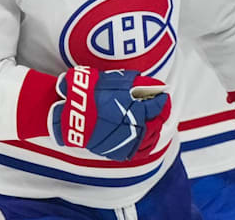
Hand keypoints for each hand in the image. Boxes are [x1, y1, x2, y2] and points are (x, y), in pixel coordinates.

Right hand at [49, 66, 170, 161]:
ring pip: (150, 140)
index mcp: (136, 110)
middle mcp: (134, 127)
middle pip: (157, 124)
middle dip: (160, 115)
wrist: (71, 113)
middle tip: (160, 109)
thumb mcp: (114, 81)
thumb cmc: (91, 94)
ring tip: (153, 122)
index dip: (163, 100)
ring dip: (154, 130)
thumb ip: (135, 83)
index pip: (158, 106)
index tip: (163, 96)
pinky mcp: (118, 151)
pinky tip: (143, 138)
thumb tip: (152, 85)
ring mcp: (127, 141)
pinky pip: (138, 151)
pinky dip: (144, 145)